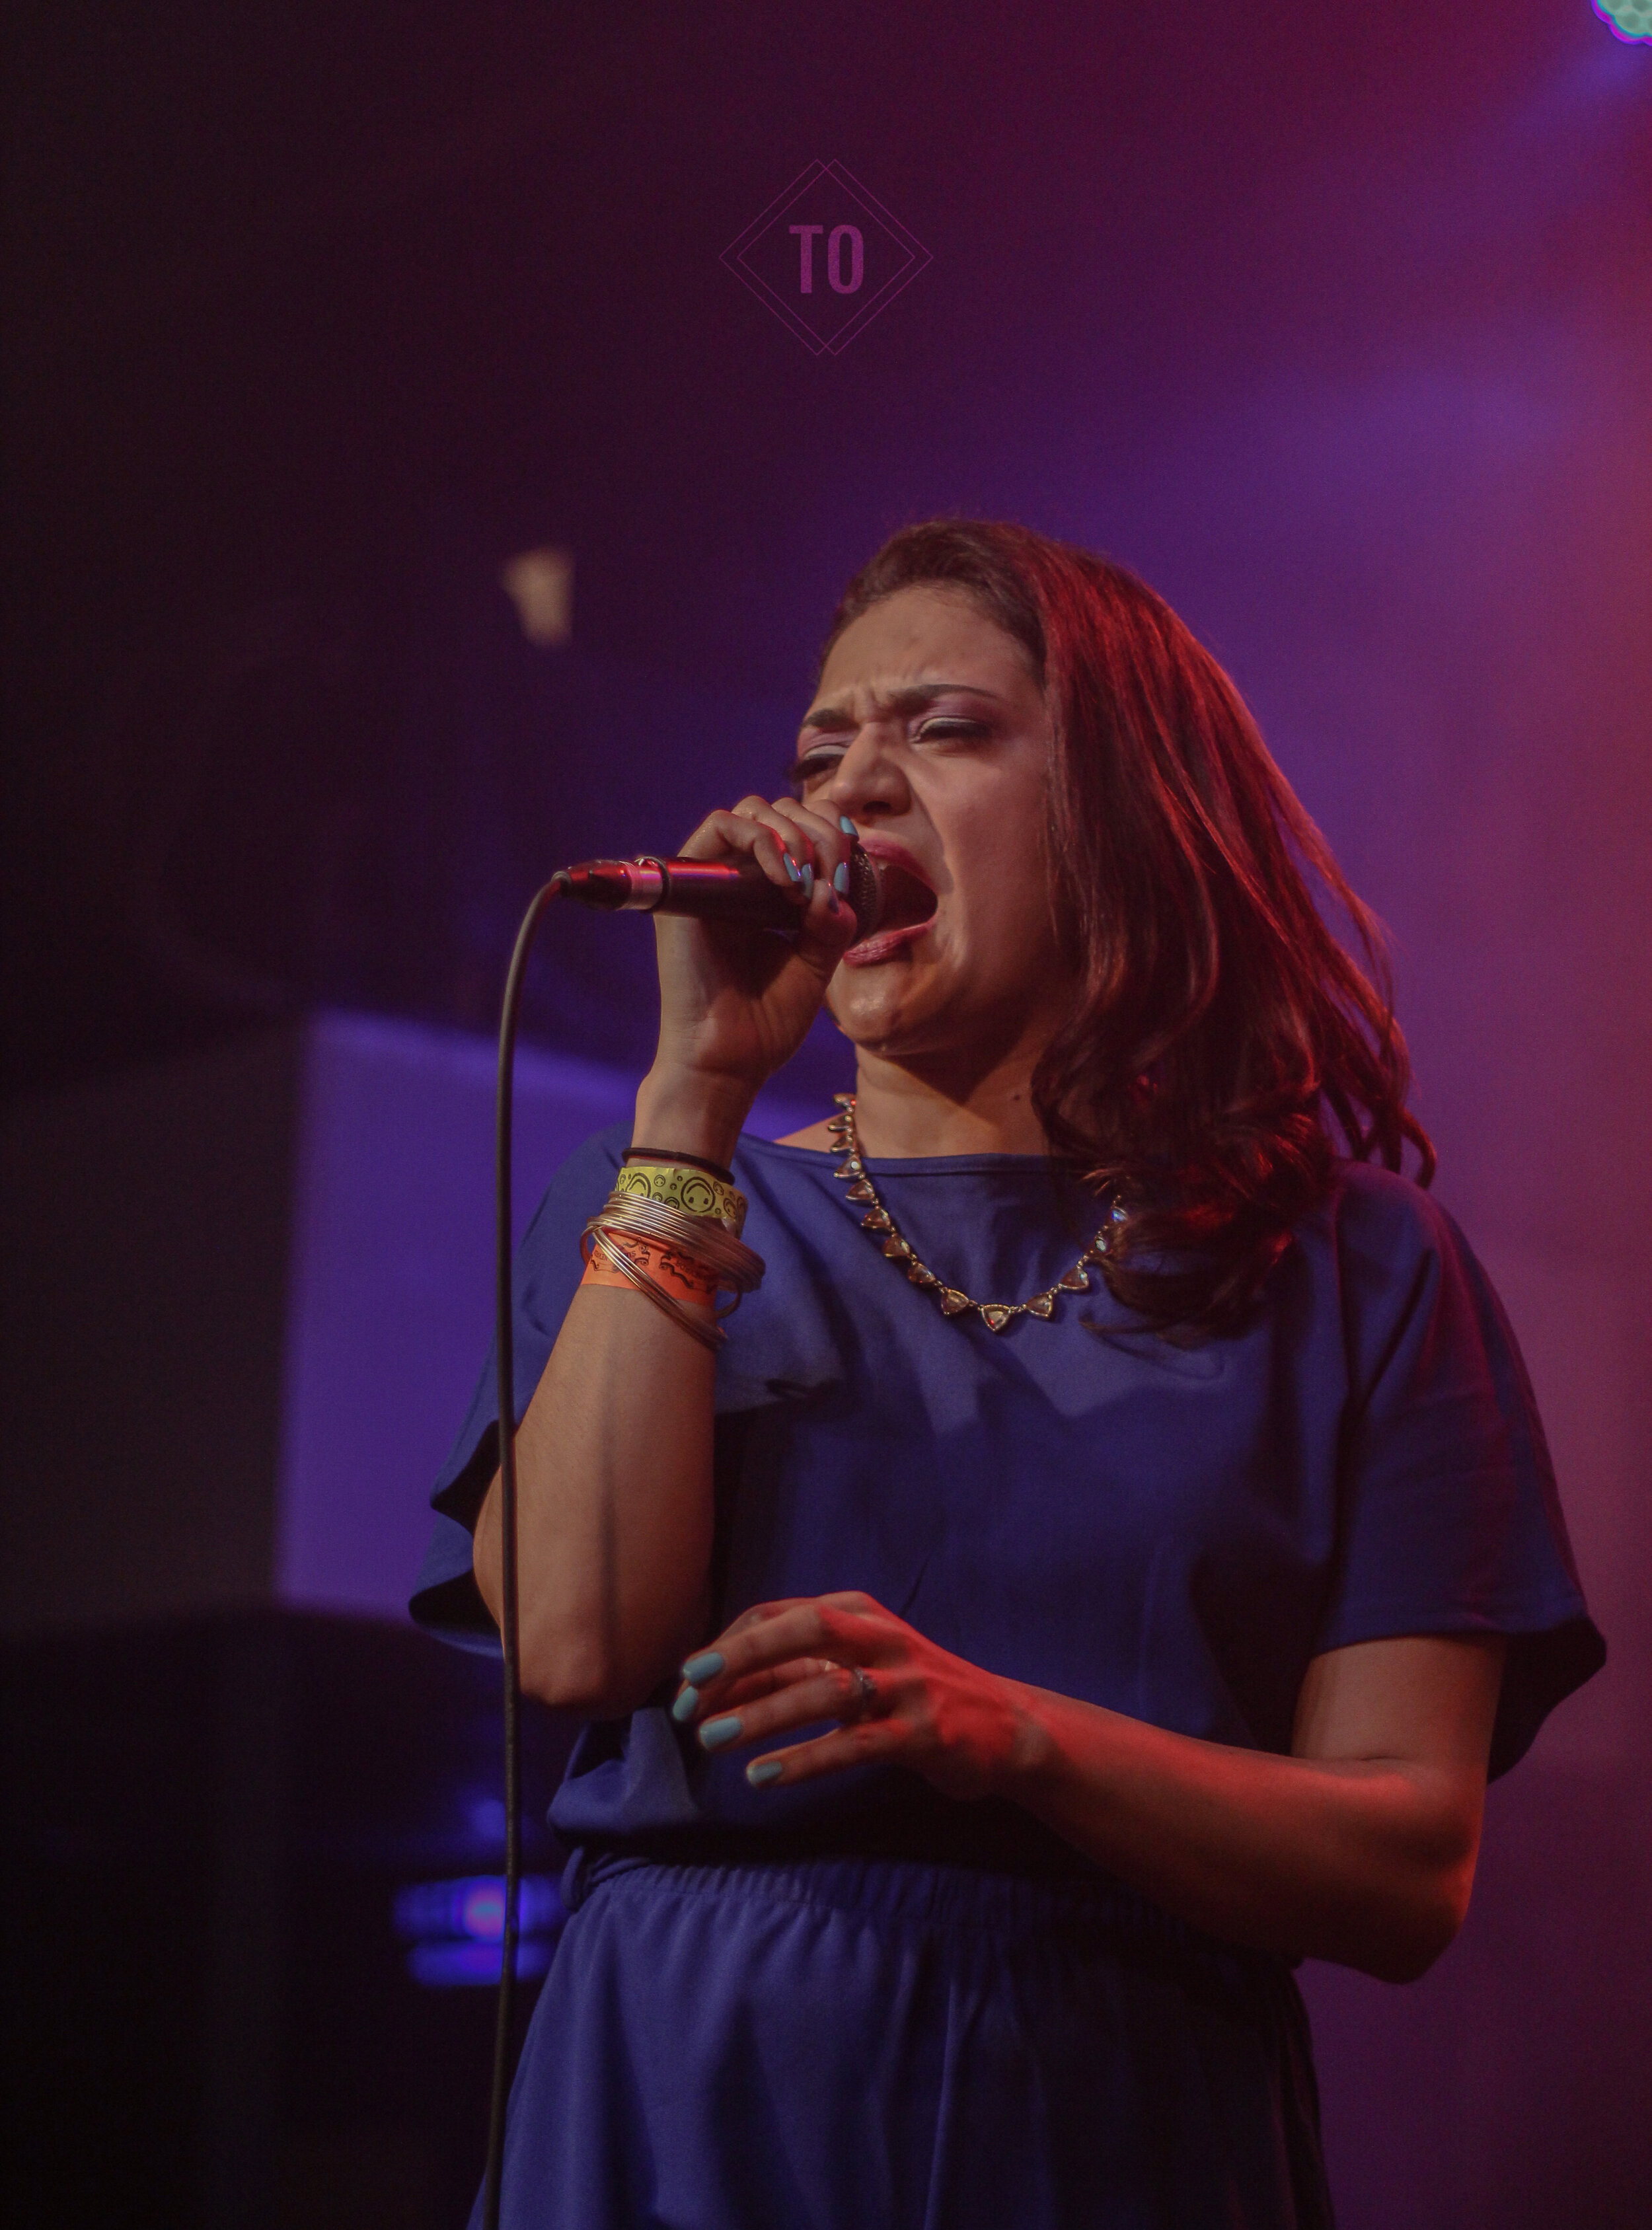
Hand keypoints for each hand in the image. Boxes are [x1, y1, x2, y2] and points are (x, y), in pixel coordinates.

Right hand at [644, 797, 860, 1122]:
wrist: (728, 1062)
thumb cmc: (767, 1022)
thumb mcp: (817, 964)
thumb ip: (833, 921)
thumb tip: (833, 887)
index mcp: (765, 895)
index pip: (800, 831)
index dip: (832, 835)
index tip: (848, 873)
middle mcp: (735, 880)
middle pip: (780, 811)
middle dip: (819, 831)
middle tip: (833, 874)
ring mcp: (710, 881)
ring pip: (752, 810)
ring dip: (792, 833)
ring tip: (807, 878)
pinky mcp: (686, 887)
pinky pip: (719, 827)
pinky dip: (761, 839)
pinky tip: (787, 880)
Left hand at [670, 1591, 1026, 1802]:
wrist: (1005, 1727)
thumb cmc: (910, 1695)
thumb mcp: (854, 1668)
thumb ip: (793, 1672)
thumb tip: (710, 1689)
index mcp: (858, 1612)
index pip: (779, 1614)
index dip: (728, 1646)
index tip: (688, 1683)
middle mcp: (881, 1637)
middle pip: (804, 1630)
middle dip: (742, 1655)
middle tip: (690, 1690)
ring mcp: (906, 1684)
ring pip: (826, 1690)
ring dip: (763, 1715)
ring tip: (712, 1741)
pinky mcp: (923, 1733)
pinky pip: (854, 1744)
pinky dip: (805, 1758)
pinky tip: (763, 1776)